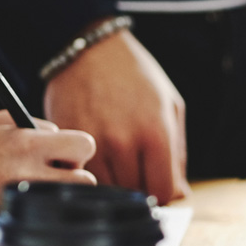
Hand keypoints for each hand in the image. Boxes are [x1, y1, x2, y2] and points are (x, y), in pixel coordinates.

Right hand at [0, 112, 97, 243]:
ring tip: (39, 195)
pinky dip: (42, 218)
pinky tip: (25, 211)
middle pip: (86, 178)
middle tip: (54, 178)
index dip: (77, 152)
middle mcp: (30, 172)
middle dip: (74, 178)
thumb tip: (65, 138)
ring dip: (61, 199)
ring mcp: (25, 202)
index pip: (84, 144)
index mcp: (28, 143)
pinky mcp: (17, 227)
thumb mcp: (0, 123)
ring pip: (71, 204)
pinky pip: (49, 222)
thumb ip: (38, 125)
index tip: (64, 157)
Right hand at [43, 29, 186, 202]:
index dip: (164, 196)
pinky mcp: (66, 141)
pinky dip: (87, 173)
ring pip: (106, 189)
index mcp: (156, 132)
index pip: (162, 191)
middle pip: (134, 194)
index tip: (159, 188)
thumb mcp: (170, 107)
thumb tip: (179, 194)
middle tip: (138, 173)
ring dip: (113, 184)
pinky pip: (79, 174)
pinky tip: (95, 157)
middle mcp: (123, 140)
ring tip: (116, 162)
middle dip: (140, 189)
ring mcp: (92, 142)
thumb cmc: (136, 76)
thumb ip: (178, 154)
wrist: (91, 49)